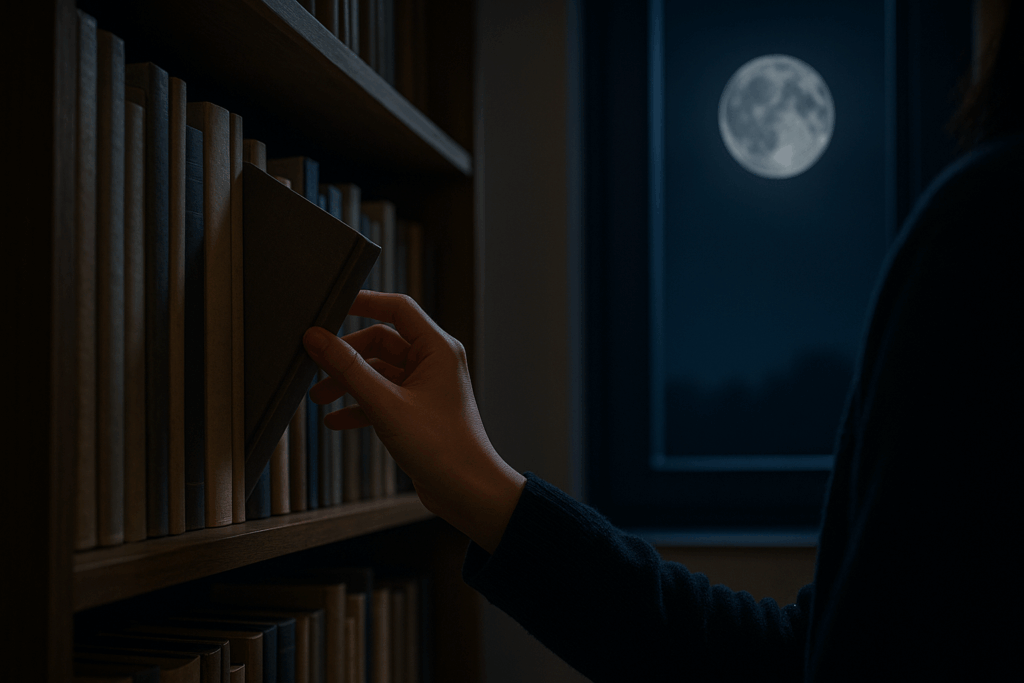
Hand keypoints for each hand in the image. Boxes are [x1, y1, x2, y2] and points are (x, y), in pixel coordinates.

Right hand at [302, 290, 525, 553]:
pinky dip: (360, 406)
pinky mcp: (419, 412)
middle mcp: (434, 363)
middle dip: (346, 355)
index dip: (364, 302)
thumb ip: (348, 369)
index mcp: (437, 349)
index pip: (397, 308)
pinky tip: (336, 421)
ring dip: (349, 382)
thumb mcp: (385, 404)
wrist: (468, 492)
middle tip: (313, 364)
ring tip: (318, 398)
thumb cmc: (442, 447)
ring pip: (379, 372)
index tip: (332, 305)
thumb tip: (316, 338)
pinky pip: (383, 397)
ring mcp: (426, 388)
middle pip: (381, 342)